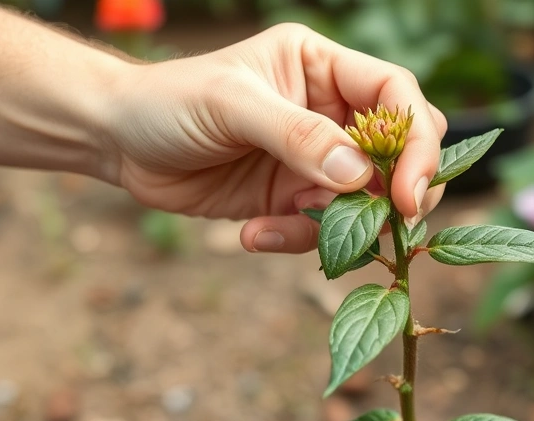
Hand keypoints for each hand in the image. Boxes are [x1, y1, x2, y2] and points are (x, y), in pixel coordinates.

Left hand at [105, 23, 447, 252]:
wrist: (119, 141)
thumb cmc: (170, 101)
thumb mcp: (232, 104)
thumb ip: (297, 136)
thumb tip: (359, 175)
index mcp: (324, 68)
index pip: (396, 95)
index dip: (415, 141)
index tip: (407, 192)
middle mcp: (330, 112)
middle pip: (400, 153)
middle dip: (394, 194)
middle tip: (382, 225)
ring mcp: (315, 160)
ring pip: (366, 202)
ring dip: (338, 227)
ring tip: (279, 224)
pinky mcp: (293, 199)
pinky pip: (323, 230)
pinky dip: (297, 240)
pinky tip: (251, 234)